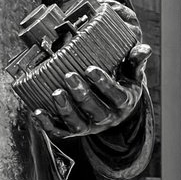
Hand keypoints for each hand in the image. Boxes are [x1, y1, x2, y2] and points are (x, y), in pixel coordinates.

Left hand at [31, 42, 150, 138]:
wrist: (115, 104)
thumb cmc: (122, 79)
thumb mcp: (132, 71)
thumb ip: (136, 59)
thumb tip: (143, 48)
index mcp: (124, 100)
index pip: (116, 95)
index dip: (104, 84)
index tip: (90, 69)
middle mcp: (108, 117)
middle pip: (96, 111)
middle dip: (82, 95)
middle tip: (69, 76)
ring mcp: (90, 126)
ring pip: (78, 124)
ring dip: (66, 110)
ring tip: (56, 93)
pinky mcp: (74, 131)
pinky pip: (60, 131)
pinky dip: (47, 124)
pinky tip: (36, 112)